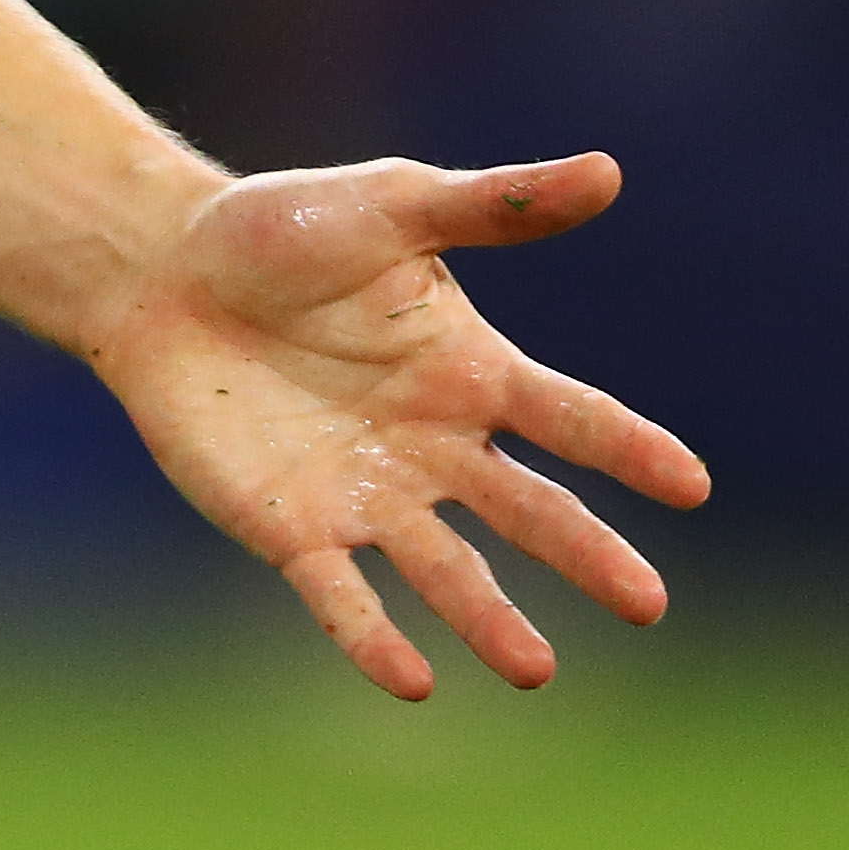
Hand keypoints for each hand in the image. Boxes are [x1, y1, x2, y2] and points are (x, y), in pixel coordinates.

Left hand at [89, 151, 708, 697]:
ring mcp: (369, 494)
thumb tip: (608, 171)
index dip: (628, 450)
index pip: (570, 418)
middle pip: (527, 510)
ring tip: (534, 668)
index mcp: (470, 372)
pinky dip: (373, 636)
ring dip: (489, 619)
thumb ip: (492, 205)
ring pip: (445, 568)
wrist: (158, 271)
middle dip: (585, 554)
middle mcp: (435, 447)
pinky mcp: (294, 527)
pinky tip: (410, 679)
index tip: (690, 484)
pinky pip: (341, 593)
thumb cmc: (280, 230)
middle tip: (647, 603)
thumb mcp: (388, 206)